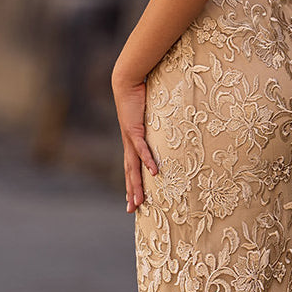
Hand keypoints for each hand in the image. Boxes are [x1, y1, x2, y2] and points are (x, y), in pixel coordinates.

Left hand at [111, 69, 158, 212]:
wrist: (126, 81)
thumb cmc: (138, 96)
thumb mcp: (149, 116)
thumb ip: (155, 125)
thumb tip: (166, 128)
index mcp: (131, 143)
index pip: (131, 168)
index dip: (131, 185)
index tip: (133, 201)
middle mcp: (128, 144)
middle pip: (130, 173)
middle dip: (131, 192)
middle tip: (132, 210)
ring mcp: (130, 138)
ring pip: (133, 167)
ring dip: (136, 185)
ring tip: (139, 201)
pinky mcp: (134, 129)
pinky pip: (142, 149)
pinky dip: (148, 161)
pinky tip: (153, 173)